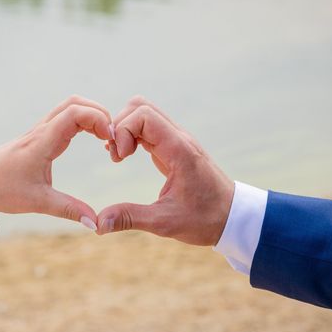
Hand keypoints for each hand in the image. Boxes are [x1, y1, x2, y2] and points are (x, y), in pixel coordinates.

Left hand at [0, 96, 111, 228]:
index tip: (110, 141)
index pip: (74, 113)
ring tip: (105, 137)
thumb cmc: (2, 191)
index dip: (98, 120)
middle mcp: (42, 130)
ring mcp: (40, 130)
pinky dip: (83, 120)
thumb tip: (95, 224)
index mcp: (42, 142)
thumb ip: (69, 210)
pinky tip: (92, 137)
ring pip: (69, 106)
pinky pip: (64, 117)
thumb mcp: (38, 202)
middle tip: (112, 137)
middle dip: (99, 113)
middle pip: (75, 103)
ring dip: (91, 115)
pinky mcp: (39, 135)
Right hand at [97, 96, 233, 245]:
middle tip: (116, 156)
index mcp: (179, 150)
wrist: (233, 217)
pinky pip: (149, 128)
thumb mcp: (165, 223)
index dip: (123, 130)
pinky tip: (125, 156)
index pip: (144, 115)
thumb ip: (131, 218)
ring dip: (126, 130)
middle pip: (141, 107)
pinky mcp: (174, 147)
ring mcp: (177, 140)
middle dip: (120, 126)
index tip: (119, 158)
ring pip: (145, 113)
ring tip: (119, 156)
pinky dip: (133, 135)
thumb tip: (98, 224)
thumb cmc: (205, 219)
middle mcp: (179, 138)